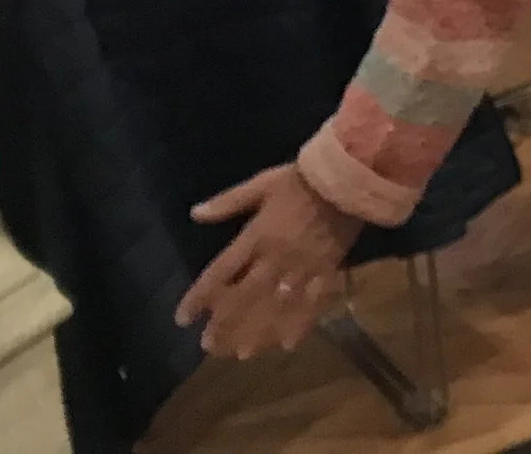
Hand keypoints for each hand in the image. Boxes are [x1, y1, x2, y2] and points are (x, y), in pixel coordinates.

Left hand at [174, 164, 364, 357]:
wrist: (347, 177)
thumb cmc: (301, 179)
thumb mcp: (261, 184)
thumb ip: (228, 202)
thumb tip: (194, 214)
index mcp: (256, 237)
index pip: (221, 272)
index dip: (200, 297)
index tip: (183, 319)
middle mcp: (275, 258)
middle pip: (245, 297)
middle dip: (226, 323)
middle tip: (209, 345)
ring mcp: (302, 267)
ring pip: (276, 306)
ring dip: (259, 331)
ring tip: (243, 353)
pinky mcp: (327, 270)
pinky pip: (314, 302)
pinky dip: (302, 324)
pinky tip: (290, 344)